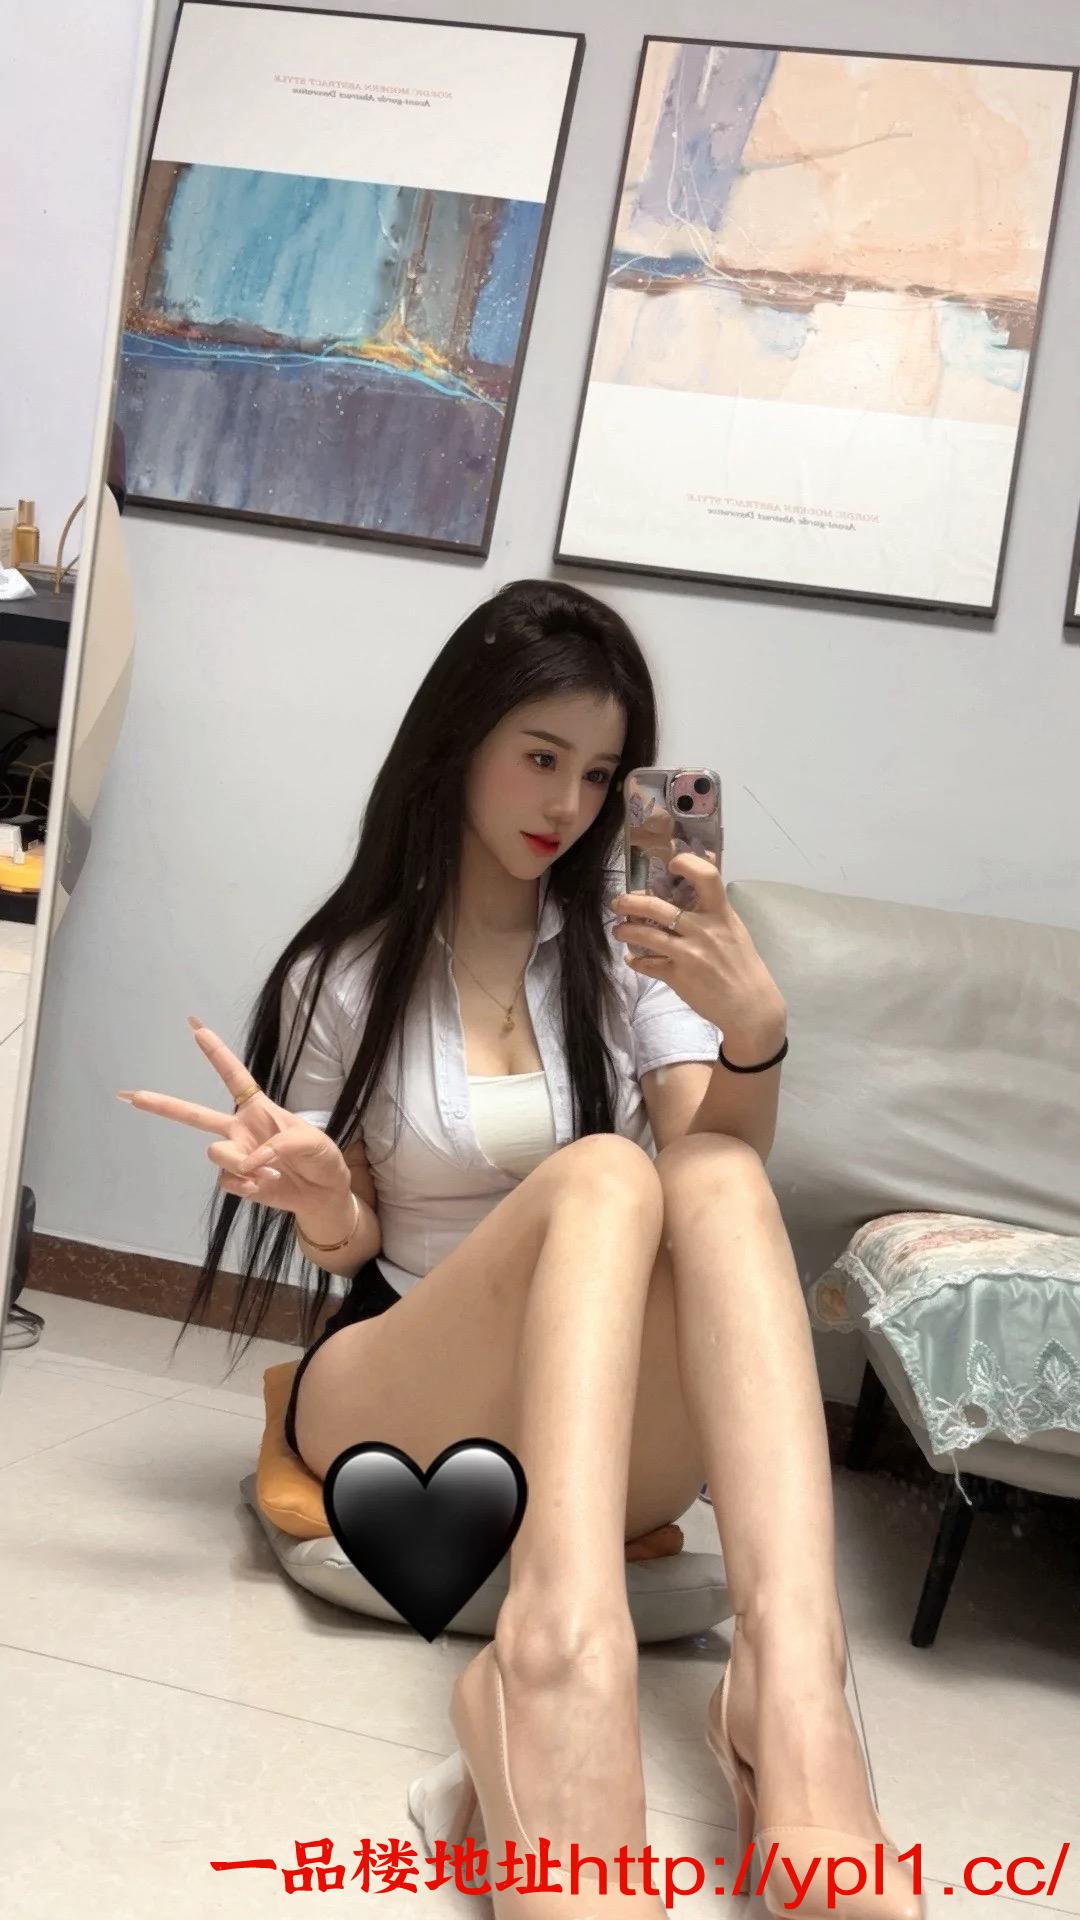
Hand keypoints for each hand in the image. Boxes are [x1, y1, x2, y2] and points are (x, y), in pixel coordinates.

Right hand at [115, 1016, 353, 1218]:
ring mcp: (236, 1155)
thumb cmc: (320, 1158)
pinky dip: (247, 1185)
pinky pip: (227, 1180)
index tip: (195, 1026)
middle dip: (163, 1105)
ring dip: (241, 1164)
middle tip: (130, 1095)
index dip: (216, 1052)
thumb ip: (281, 1145)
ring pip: (215, 1153)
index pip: (234, 1076)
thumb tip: (249, 1162)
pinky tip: (264, 1186)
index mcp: (259, 1109)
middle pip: (195, 1114)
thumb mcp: (312, 1141)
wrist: (323, 1194)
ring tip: (269, 1171)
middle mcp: (240, 1129)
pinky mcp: (237, 1180)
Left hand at [610, 852, 786, 1049]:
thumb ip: (713, 911)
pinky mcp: (677, 977)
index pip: (706, 876)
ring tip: (619, 930)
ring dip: (625, 931)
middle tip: (619, 902)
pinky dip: (636, 961)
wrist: (750, 1006)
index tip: (671, 864)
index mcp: (720, 914)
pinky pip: (648, 965)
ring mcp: (688, 954)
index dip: (686, 863)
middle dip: (631, 902)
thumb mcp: (734, 930)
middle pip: (658, 907)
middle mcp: (703, 930)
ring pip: (646, 935)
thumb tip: (689, 890)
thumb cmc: (742, 965)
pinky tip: (632, 959)